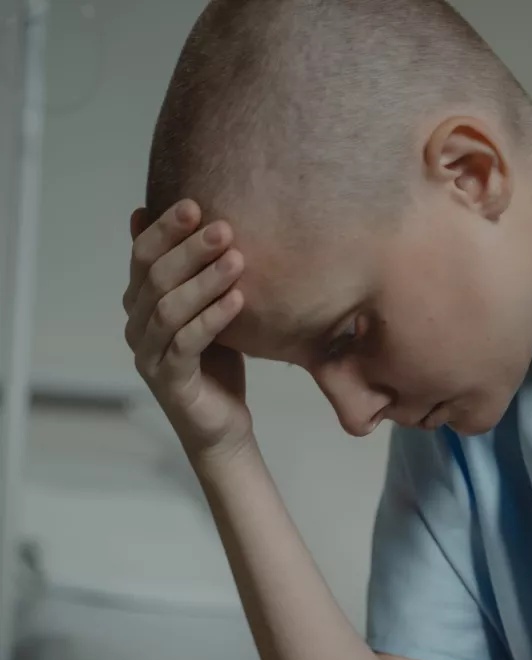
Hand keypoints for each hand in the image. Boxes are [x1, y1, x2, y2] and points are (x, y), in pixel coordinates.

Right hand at [123, 200, 251, 459]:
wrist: (221, 426)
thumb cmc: (215, 363)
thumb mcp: (206, 309)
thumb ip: (191, 273)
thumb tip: (182, 218)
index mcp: (140, 304)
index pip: (142, 256)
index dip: (165, 229)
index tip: (195, 204)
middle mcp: (137, 327)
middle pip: (155, 278)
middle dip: (189, 250)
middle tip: (223, 228)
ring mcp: (149, 356)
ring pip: (169, 309)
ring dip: (204, 281)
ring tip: (237, 260)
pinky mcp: (170, 382)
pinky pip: (187, 344)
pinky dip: (212, 319)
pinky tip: (238, 301)